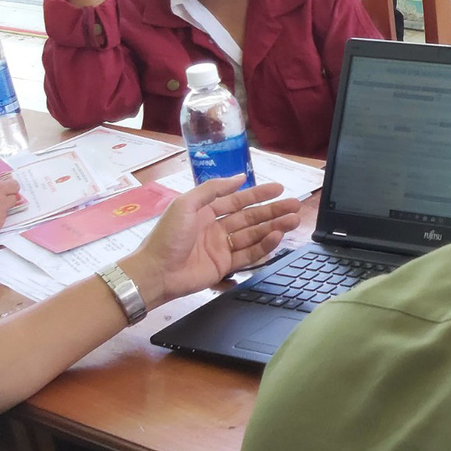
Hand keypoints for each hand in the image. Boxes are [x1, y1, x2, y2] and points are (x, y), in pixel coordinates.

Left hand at [119, 176, 302, 309]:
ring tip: (293, 221)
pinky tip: (276, 237)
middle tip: (295, 205)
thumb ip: (212, 189)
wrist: (155, 272)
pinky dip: (264, 246)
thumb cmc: (167, 236)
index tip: (279, 189)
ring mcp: (222, 247)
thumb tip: (239, 178)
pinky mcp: (225, 266)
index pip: (238, 200)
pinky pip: (249, 254)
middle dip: (273, 211)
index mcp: (206, 211)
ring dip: (274, 227)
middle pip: (251, 217)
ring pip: (254, 235)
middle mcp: (216, 228)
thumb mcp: (186, 204)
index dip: (259, 194)